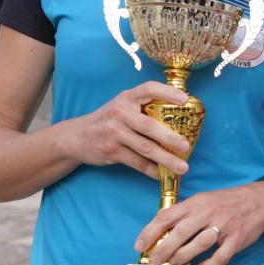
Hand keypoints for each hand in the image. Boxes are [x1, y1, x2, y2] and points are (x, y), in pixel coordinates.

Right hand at [63, 81, 191, 180]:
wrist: (77, 136)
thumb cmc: (108, 119)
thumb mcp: (121, 105)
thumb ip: (143, 107)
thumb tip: (179, 116)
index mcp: (126, 98)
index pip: (149, 89)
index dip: (167, 92)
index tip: (185, 99)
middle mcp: (120, 113)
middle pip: (150, 126)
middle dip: (170, 137)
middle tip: (186, 146)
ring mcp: (114, 133)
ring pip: (146, 148)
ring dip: (166, 160)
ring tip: (182, 167)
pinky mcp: (111, 151)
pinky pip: (137, 162)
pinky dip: (152, 170)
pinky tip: (163, 175)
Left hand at [134, 180, 263, 264]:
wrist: (260, 201)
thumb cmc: (227, 202)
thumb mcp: (204, 199)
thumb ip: (186, 213)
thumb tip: (163, 232)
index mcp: (197, 202)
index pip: (166, 216)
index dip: (149, 232)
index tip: (139, 245)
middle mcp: (208, 213)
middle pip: (178, 234)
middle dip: (162, 250)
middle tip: (155, 261)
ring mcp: (223, 227)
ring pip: (196, 246)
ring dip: (182, 258)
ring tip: (175, 264)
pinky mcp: (236, 240)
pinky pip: (218, 258)